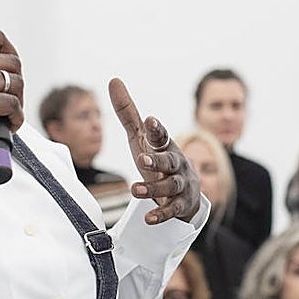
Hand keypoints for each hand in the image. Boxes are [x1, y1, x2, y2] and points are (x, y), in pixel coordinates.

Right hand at [0, 30, 23, 174]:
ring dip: (17, 103)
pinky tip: (6, 126)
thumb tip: (10, 60)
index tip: (12, 73)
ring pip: (16, 82)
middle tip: (9, 104)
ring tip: (5, 117)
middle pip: (11, 60)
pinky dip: (17, 119)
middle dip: (17, 84)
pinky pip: (13, 104)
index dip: (12, 55)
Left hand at [109, 78, 200, 224]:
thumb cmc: (157, 158)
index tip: (150, 121)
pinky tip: (149, 218)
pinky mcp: (182, 204)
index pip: (163, 135)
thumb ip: (127, 112)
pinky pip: (174, 209)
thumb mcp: (140, 137)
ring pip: (171, 185)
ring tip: (134, 190)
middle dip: (158, 160)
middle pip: (170, 160)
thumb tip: (114, 80)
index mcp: (166, 145)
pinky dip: (162, 213)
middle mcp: (177, 162)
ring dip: (153, 188)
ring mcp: (181, 183)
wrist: (185, 191)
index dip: (158, 129)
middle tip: (142, 160)